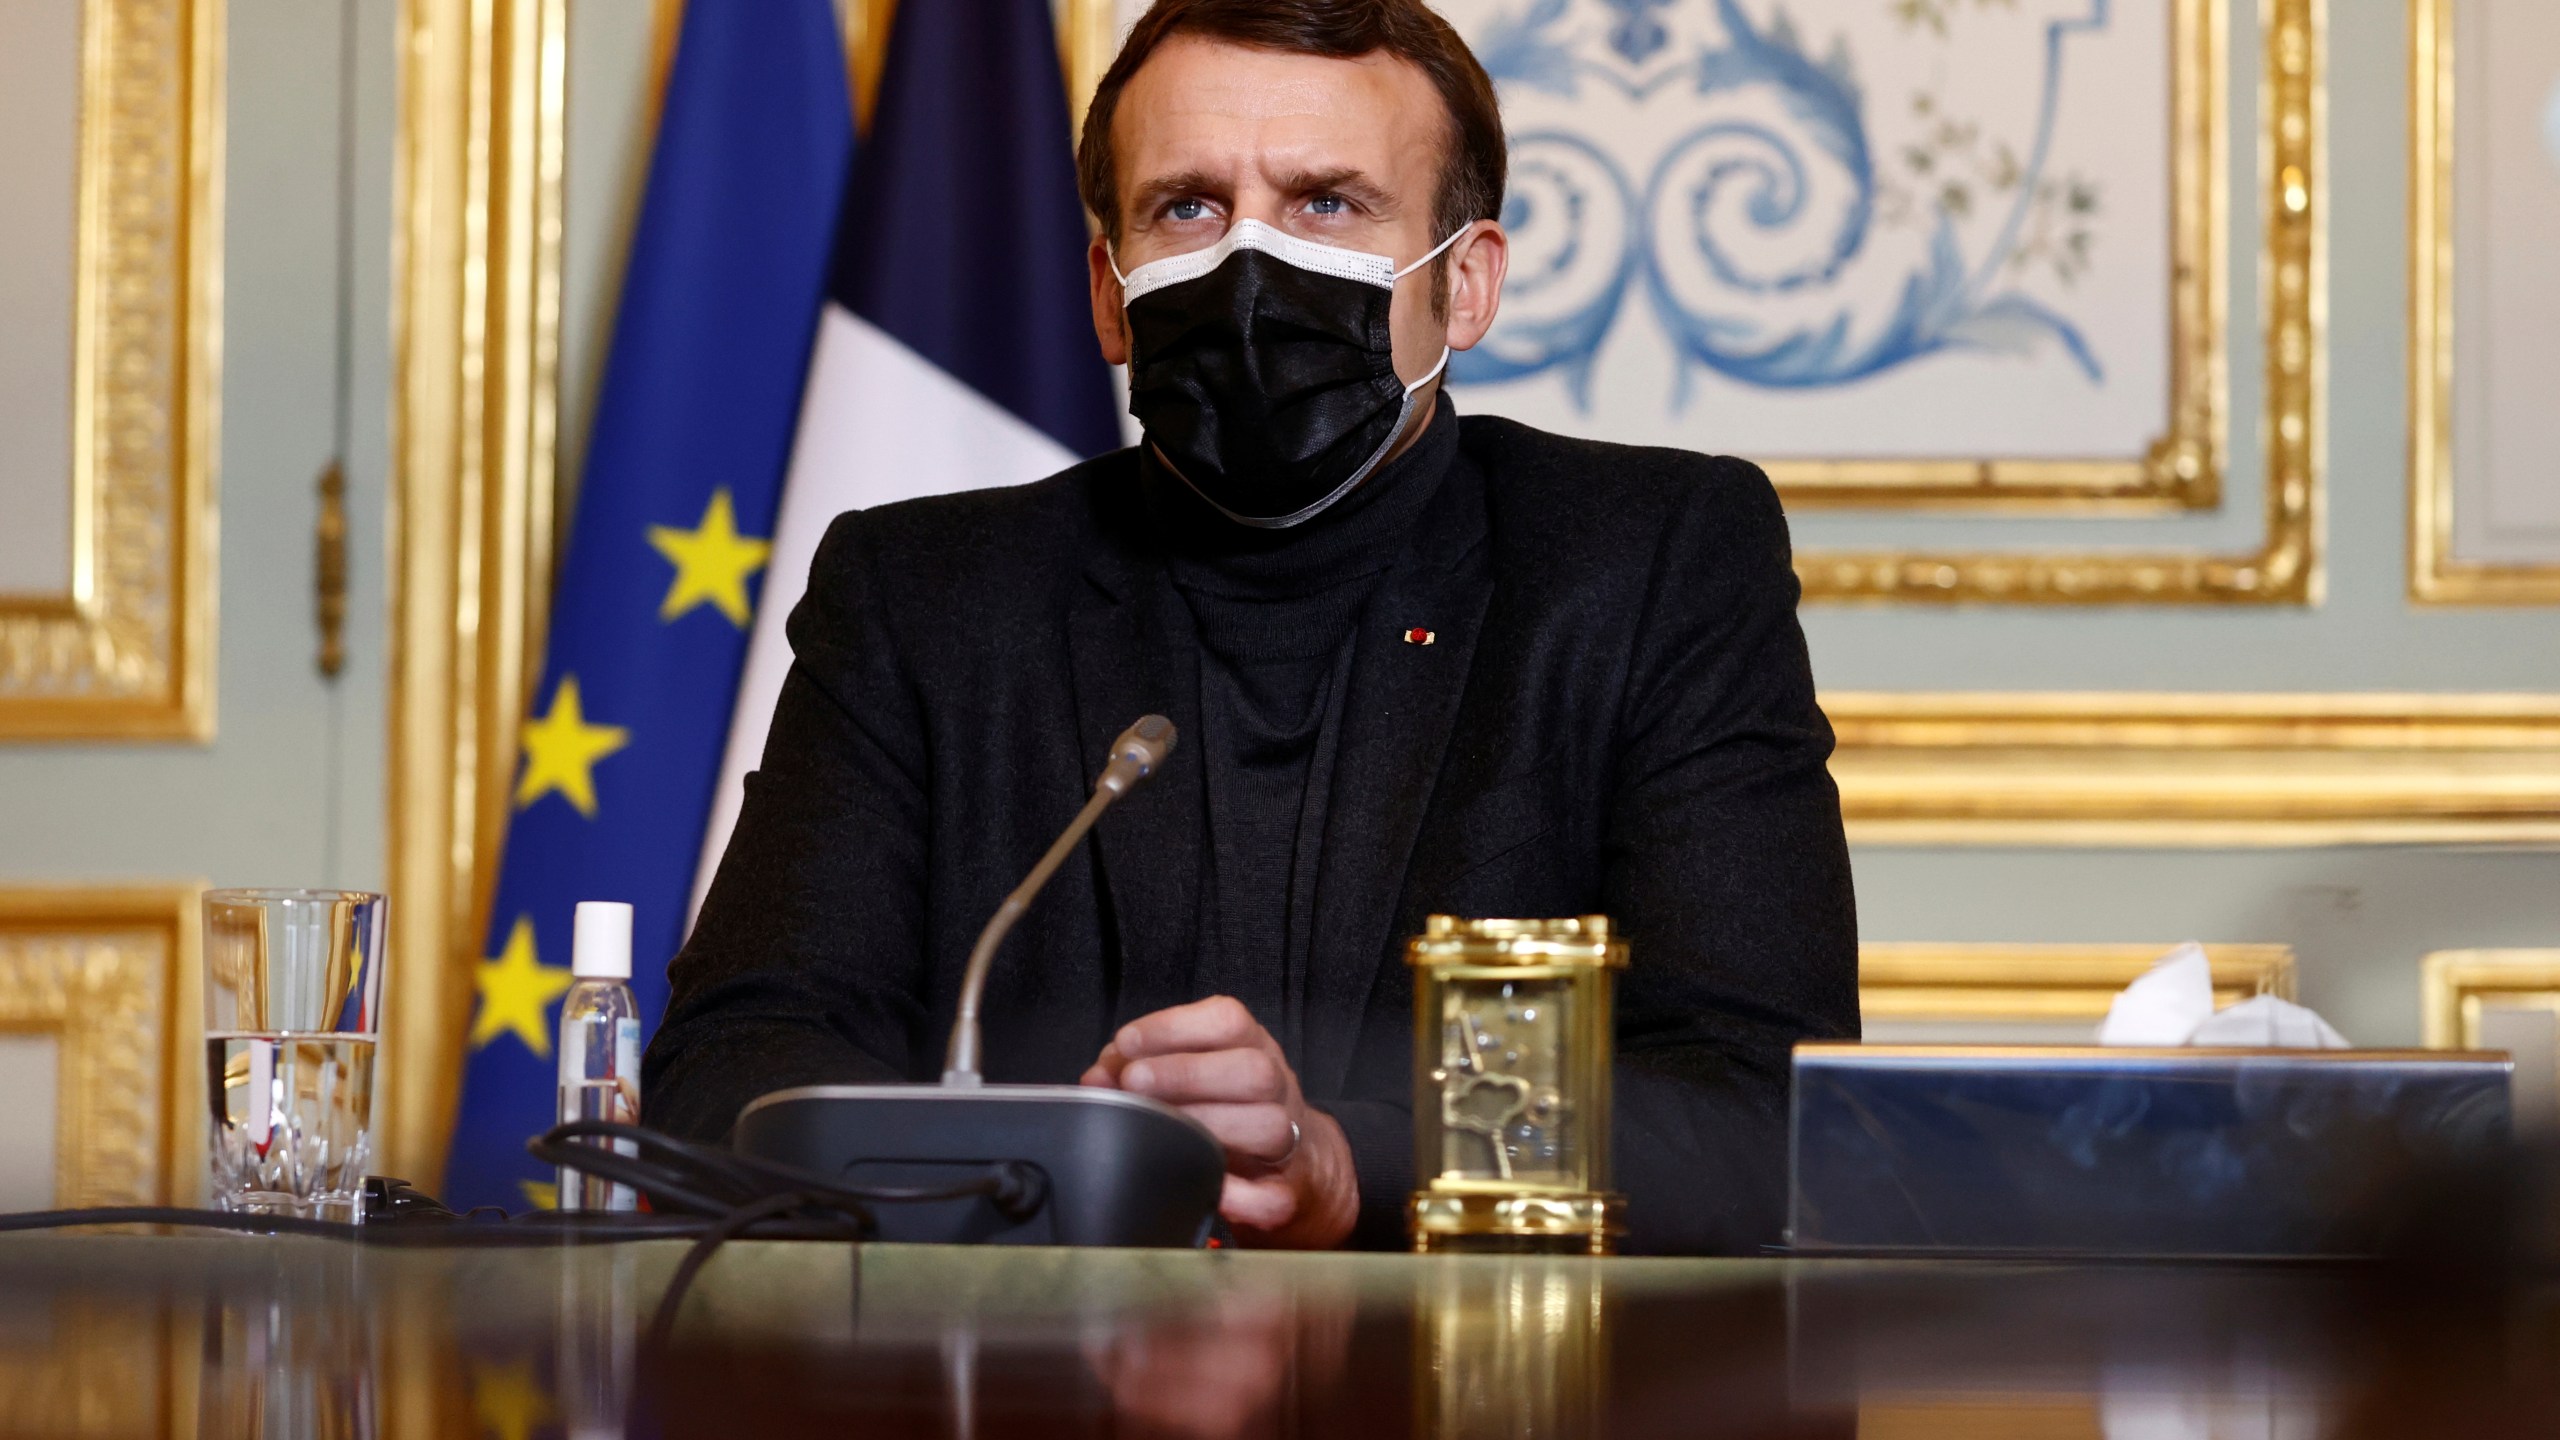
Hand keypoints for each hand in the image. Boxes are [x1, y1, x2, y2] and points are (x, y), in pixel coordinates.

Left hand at [1080, 996, 1358, 1248]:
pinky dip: (1241, 1199)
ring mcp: (1288, 1139)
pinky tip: (1210, 1191)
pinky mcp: (1287, 1190)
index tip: (1126, 1042)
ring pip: (1272, 1128)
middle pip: (1255, 1070)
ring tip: (1161, 1130)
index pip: (1228, 1020)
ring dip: (1210, 1126)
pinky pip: (1274, 1198)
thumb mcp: (1187, 1072)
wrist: (1292, 1163)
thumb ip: (1140, 1067)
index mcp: (1252, 1048)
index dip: (1175, 1026)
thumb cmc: (1225, 1107)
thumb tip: (1098, 1077)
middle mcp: (1276, 1088)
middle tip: (1135, 1083)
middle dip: (1187, 1074)